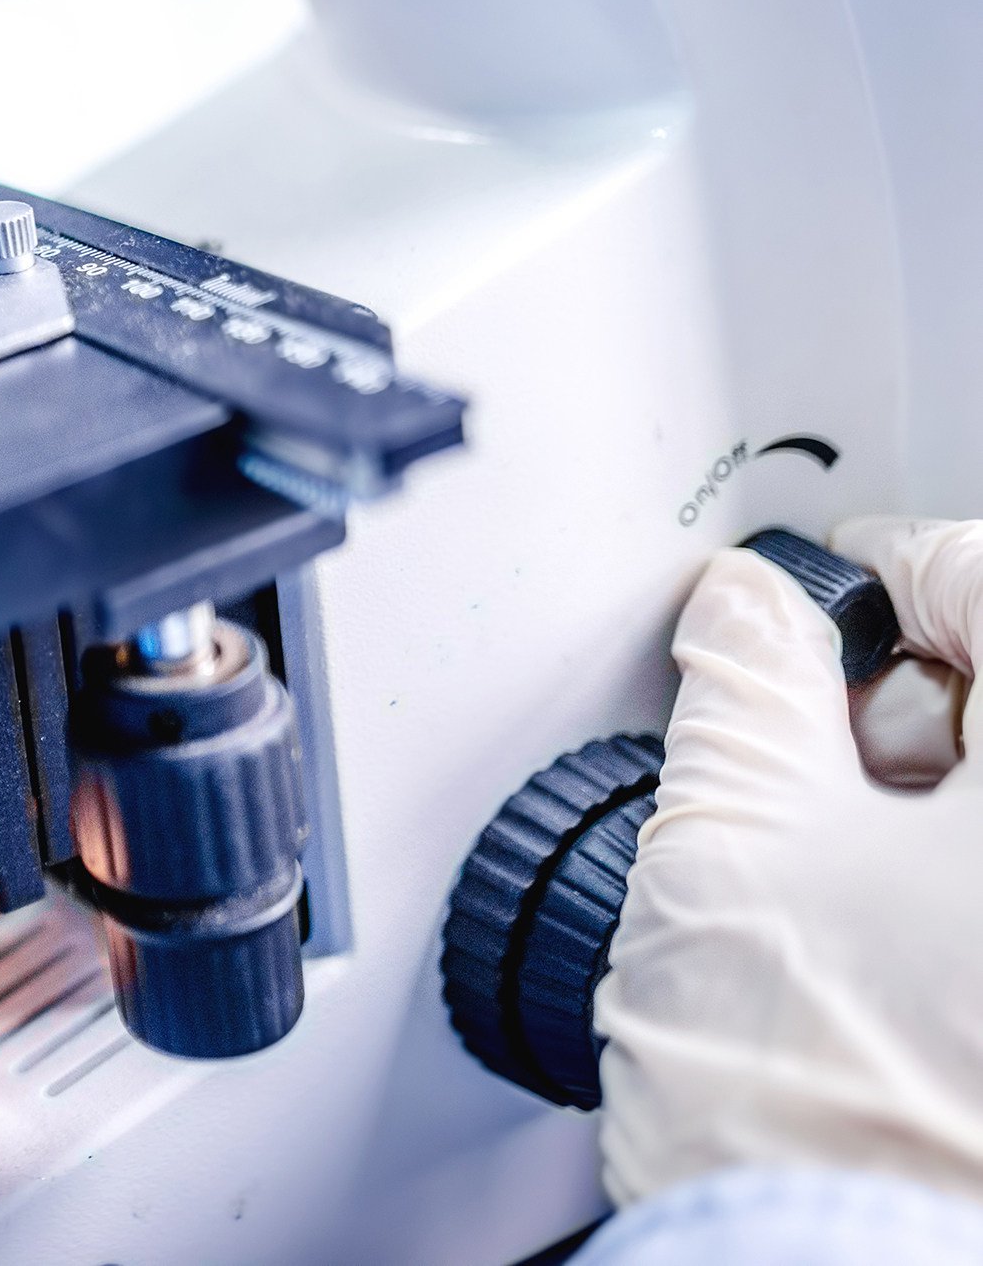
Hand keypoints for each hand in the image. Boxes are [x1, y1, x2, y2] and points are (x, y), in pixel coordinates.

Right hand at [595, 519, 982, 1206]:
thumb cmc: (809, 1119)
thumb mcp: (728, 851)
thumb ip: (747, 695)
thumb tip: (753, 621)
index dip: (908, 568)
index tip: (846, 589)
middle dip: (948, 688)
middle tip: (845, 715)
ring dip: (968, 792)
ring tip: (861, 842)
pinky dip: (971, 894)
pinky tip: (906, 930)